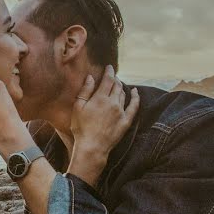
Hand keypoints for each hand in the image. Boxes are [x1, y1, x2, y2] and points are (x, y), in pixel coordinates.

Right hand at [68, 65, 138, 185]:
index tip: (109, 67)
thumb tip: (90, 77)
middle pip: (117, 85)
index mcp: (100, 98)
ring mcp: (121, 112)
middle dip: (115, 78)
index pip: (108, 80)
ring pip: (123, 94)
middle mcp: (113, 102)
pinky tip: (136, 92)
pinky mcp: (126, 121)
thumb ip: (85, 91)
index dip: (109, 71)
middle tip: (112, 76)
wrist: (92, 147)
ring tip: (118, 83)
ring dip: (121, 87)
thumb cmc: (81, 128)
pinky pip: (134, 106)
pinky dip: (136, 97)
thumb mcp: (78, 107)